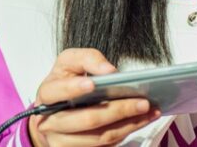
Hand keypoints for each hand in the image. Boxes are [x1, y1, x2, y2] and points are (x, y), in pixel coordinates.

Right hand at [29, 48, 160, 146]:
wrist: (53, 111)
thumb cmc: (65, 81)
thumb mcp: (70, 62)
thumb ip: (88, 59)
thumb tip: (110, 71)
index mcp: (47, 94)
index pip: (57, 91)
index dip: (74, 88)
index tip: (93, 84)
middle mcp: (51, 122)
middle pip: (87, 120)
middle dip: (118, 110)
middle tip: (143, 102)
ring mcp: (62, 141)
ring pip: (99, 138)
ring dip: (128, 125)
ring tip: (149, 112)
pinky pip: (104, 146)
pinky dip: (125, 133)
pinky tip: (140, 121)